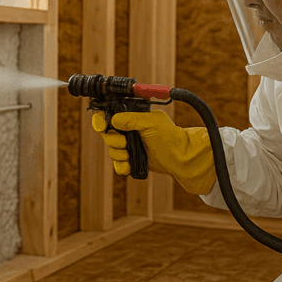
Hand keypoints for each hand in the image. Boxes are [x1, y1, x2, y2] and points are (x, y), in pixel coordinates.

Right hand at [91, 110, 216, 194]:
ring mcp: (130, 145)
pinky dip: (122, 166)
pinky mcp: (132, 160)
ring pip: (112, 150)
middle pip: (107, 134)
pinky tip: (129, 166)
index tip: (102, 126)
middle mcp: (129, 130)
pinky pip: (118, 164)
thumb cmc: (169, 137)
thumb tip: (113, 120)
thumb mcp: (150, 122)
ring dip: (118, 154)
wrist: (180, 157)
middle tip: (124, 143)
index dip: (101, 120)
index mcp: (132, 116)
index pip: (110, 114)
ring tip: (130, 155)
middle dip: (113, 140)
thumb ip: (130, 118)